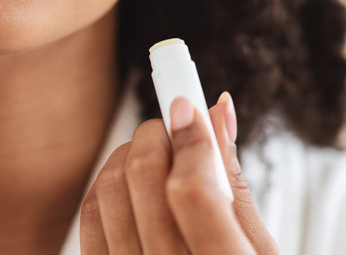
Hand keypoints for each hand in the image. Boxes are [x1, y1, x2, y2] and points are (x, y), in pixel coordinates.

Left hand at [80, 92, 278, 253]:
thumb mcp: (259, 249)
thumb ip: (235, 183)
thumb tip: (216, 111)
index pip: (193, 192)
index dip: (189, 138)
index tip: (188, 104)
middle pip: (141, 180)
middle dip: (155, 135)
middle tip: (173, 126)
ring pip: (106, 191)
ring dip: (127, 156)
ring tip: (154, 154)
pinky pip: (87, 218)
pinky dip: (106, 186)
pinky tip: (129, 182)